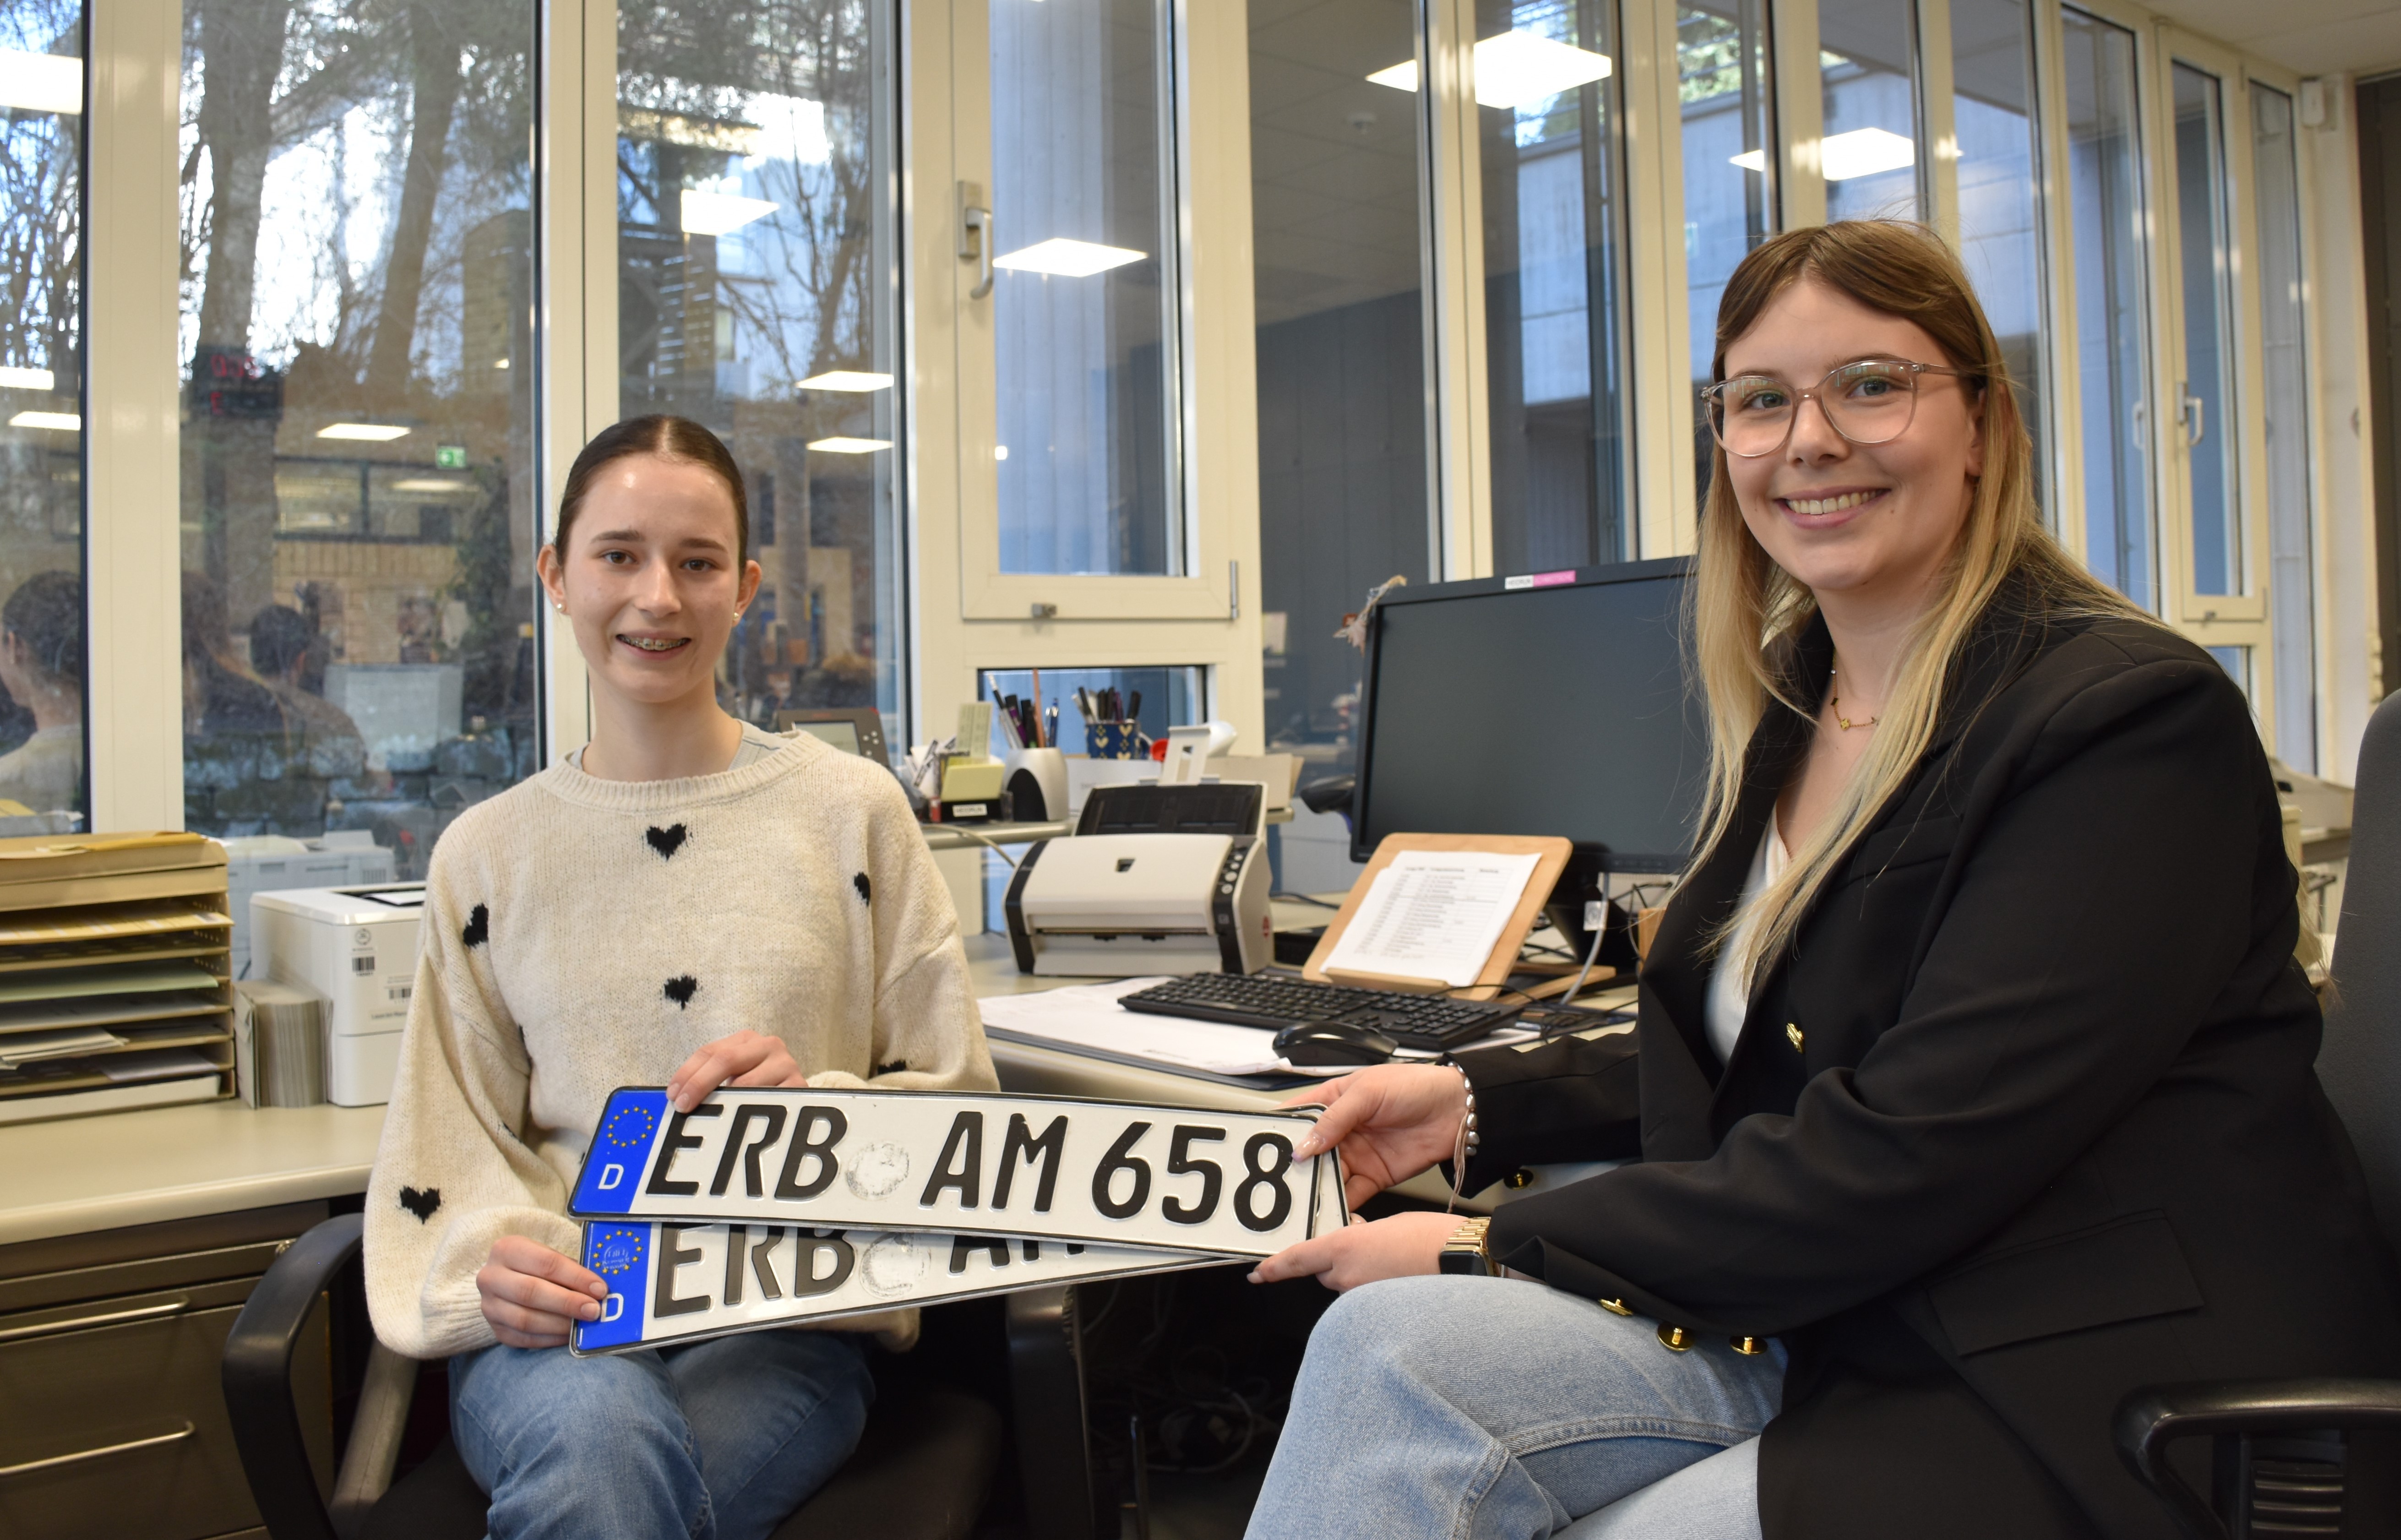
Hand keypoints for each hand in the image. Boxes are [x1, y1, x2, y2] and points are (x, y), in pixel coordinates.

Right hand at [477, 1235, 607, 1348]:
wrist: (505, 1280)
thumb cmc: (537, 1266)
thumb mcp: (549, 1256)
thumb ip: (570, 1270)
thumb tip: (600, 1291)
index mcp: (507, 1249)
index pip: (546, 1263)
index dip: (575, 1277)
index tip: (600, 1289)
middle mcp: (491, 1277)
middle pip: (531, 1292)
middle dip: (567, 1303)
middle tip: (593, 1310)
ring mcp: (489, 1306)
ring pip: (524, 1320)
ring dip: (559, 1325)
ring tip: (583, 1325)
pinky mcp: (495, 1329)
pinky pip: (523, 1339)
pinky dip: (549, 1339)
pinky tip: (569, 1336)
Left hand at [666, 1029, 806, 1111]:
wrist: (796, 1096)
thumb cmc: (756, 1088)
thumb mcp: (733, 1076)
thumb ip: (709, 1081)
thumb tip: (677, 1099)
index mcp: (746, 1039)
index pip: (709, 1051)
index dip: (688, 1073)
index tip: (673, 1095)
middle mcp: (768, 1045)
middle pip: (726, 1060)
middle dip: (699, 1084)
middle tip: (683, 1107)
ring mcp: (786, 1064)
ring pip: (746, 1083)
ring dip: (723, 1103)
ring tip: (707, 1118)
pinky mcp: (799, 1086)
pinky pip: (768, 1101)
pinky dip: (749, 1113)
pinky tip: (737, 1124)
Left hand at [1247, 1210, 1460, 1291]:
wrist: (1465, 1261)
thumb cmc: (1433, 1238)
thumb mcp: (1388, 1225)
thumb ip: (1361, 1235)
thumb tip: (1355, 1242)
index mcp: (1344, 1247)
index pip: (1297, 1259)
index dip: (1274, 1267)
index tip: (1258, 1273)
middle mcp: (1347, 1276)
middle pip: (1324, 1271)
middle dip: (1337, 1261)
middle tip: (1368, 1246)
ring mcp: (1363, 1298)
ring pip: (1346, 1285)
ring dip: (1358, 1274)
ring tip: (1392, 1260)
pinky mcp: (1380, 1312)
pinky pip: (1367, 1299)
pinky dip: (1376, 1289)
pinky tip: (1400, 1277)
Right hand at [1283, 1063, 1467, 1209]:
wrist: (1458, 1111)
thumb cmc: (1415, 1086)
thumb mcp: (1368, 1092)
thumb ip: (1334, 1119)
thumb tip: (1304, 1145)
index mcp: (1333, 1100)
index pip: (1297, 1116)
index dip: (1278, 1131)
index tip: (1260, 1147)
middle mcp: (1341, 1131)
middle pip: (1307, 1153)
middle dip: (1293, 1168)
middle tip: (1280, 1182)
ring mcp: (1356, 1155)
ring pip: (1324, 1177)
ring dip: (1313, 1189)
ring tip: (1300, 1201)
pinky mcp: (1373, 1177)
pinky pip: (1349, 1194)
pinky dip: (1339, 1206)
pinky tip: (1329, 1211)